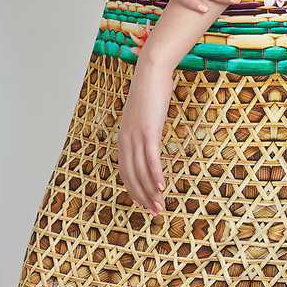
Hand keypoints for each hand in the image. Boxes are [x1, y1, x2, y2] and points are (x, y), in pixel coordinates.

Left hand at [116, 52, 172, 214]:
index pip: (125, 171)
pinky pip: (151, 159)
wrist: (150, 73)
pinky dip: (156, 176)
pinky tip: (162, 187)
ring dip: (151, 192)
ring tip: (160, 207)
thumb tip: (150, 139)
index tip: (141, 204)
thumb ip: (144, 130)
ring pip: (141, 172)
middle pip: (132, 177)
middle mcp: (126, 140)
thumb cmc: (150, 93)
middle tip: (154, 212)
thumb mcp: (143, 116)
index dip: (133, 190)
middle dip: (143, 197)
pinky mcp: (148, 132)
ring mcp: (136, 137)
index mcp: (123, 138)